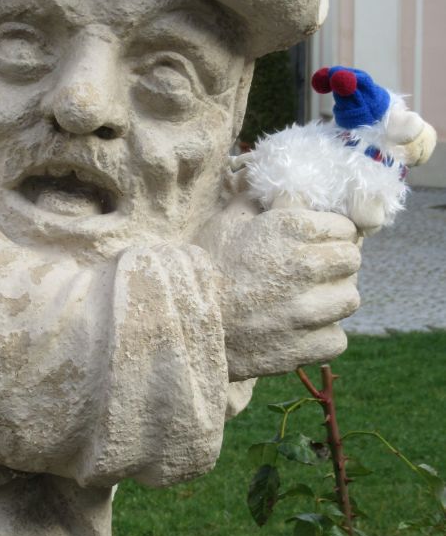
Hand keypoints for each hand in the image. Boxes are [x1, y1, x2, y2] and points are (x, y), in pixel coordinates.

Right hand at [198, 194, 360, 380]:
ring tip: (307, 301)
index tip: (316, 241)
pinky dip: (321, 335)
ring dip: (332, 299)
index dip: (330, 232)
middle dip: (335, 263)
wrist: (183, 322)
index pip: (345, 227)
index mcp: (290, 229)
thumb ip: (260, 200)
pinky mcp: (306, 346)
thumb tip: (280, 188)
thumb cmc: (204, 267)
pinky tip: (299, 329)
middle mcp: (306, 266)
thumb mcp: (227, 221)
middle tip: (313, 271)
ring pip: (349, 299)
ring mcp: (308, 310)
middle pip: (351, 260)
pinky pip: (337, 338)